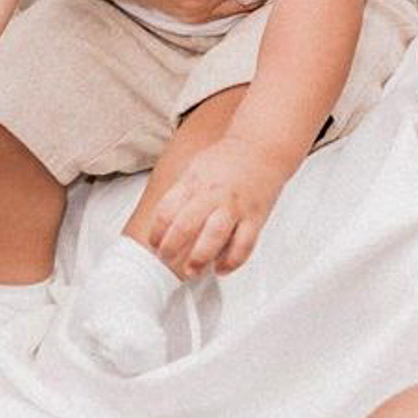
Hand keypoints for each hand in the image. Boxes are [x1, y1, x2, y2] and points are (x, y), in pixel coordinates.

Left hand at [143, 136, 287, 276]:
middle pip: (185, 225)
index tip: (155, 243)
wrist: (262, 147)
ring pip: (214, 236)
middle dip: (171, 248)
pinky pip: (243, 244)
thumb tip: (164, 221)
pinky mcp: (255, 217)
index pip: (166, 210)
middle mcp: (213, 195)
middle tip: (166, 259)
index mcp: (194, 183)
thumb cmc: (228, 159)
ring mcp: (235, 207)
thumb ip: (181, 193)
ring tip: (192, 270)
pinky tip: (221, 268)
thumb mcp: (196, 169)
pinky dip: (232, 261)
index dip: (157, 231)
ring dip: (200, 258)